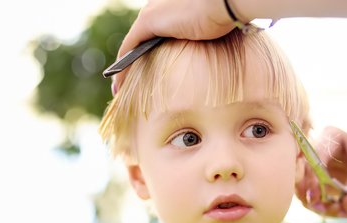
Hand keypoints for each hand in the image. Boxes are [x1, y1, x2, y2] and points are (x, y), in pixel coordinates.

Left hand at [112, 0, 235, 92]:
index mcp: (170, 9)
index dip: (145, 54)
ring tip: (121, 88)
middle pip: (139, 40)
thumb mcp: (212, 29)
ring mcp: (152, 12)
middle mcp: (157, 7)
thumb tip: (210, 53)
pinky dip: (123, 66)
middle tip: (126, 85)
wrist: (225, 0)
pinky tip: (120, 83)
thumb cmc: (226, 14)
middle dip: (132, 63)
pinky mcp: (149, 21)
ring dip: (125, 68)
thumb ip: (202, 39)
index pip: (153, 33)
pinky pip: (129, 47)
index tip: (143, 72)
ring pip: (132, 45)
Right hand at [296, 126, 346, 216]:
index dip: (311, 178)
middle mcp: (318, 151)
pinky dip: (325, 209)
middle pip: (301, 174)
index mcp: (330, 137)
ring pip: (305, 190)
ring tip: (339, 212)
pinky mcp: (319, 185)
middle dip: (311, 195)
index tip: (316, 197)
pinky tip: (342, 212)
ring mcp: (316, 169)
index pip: (313, 158)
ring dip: (318, 205)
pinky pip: (314, 200)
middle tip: (322, 209)